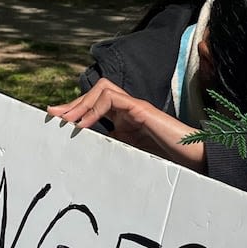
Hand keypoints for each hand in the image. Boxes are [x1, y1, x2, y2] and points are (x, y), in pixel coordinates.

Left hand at [48, 79, 205, 171]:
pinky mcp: (142, 109)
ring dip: (83, 103)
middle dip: (72, 103)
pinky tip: (86, 125)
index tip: (56, 119)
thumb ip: (114, 149)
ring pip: (103, 88)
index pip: (95, 105)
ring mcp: (136, 106)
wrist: (192, 157)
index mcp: (126, 119)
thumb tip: (88, 154)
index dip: (75, 110)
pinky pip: (113, 100)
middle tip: (54, 115)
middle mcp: (129, 108)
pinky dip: (96, 109)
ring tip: (69, 121)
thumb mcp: (131, 154)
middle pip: (96, 92)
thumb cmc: (167, 158)